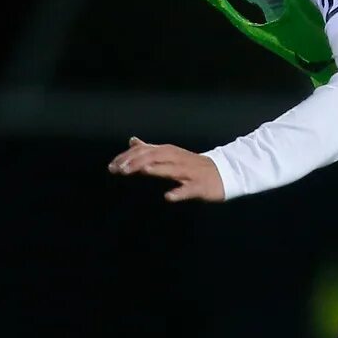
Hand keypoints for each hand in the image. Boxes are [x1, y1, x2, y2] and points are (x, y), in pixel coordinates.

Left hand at [107, 137, 225, 203]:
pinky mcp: (200, 186)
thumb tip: (132, 141)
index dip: (128, 157)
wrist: (225, 173)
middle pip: (155, 156)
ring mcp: (189, 172)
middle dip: (137, 162)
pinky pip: (189, 189)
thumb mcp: (171, 154)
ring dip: (156, 169)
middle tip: (119, 170)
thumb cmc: (194, 166)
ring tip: (141, 170)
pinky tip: (168, 196)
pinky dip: (179, 192)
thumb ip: (150, 149)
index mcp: (169, 152)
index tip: (112, 166)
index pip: (145, 150)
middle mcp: (177, 159)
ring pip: (171, 169)